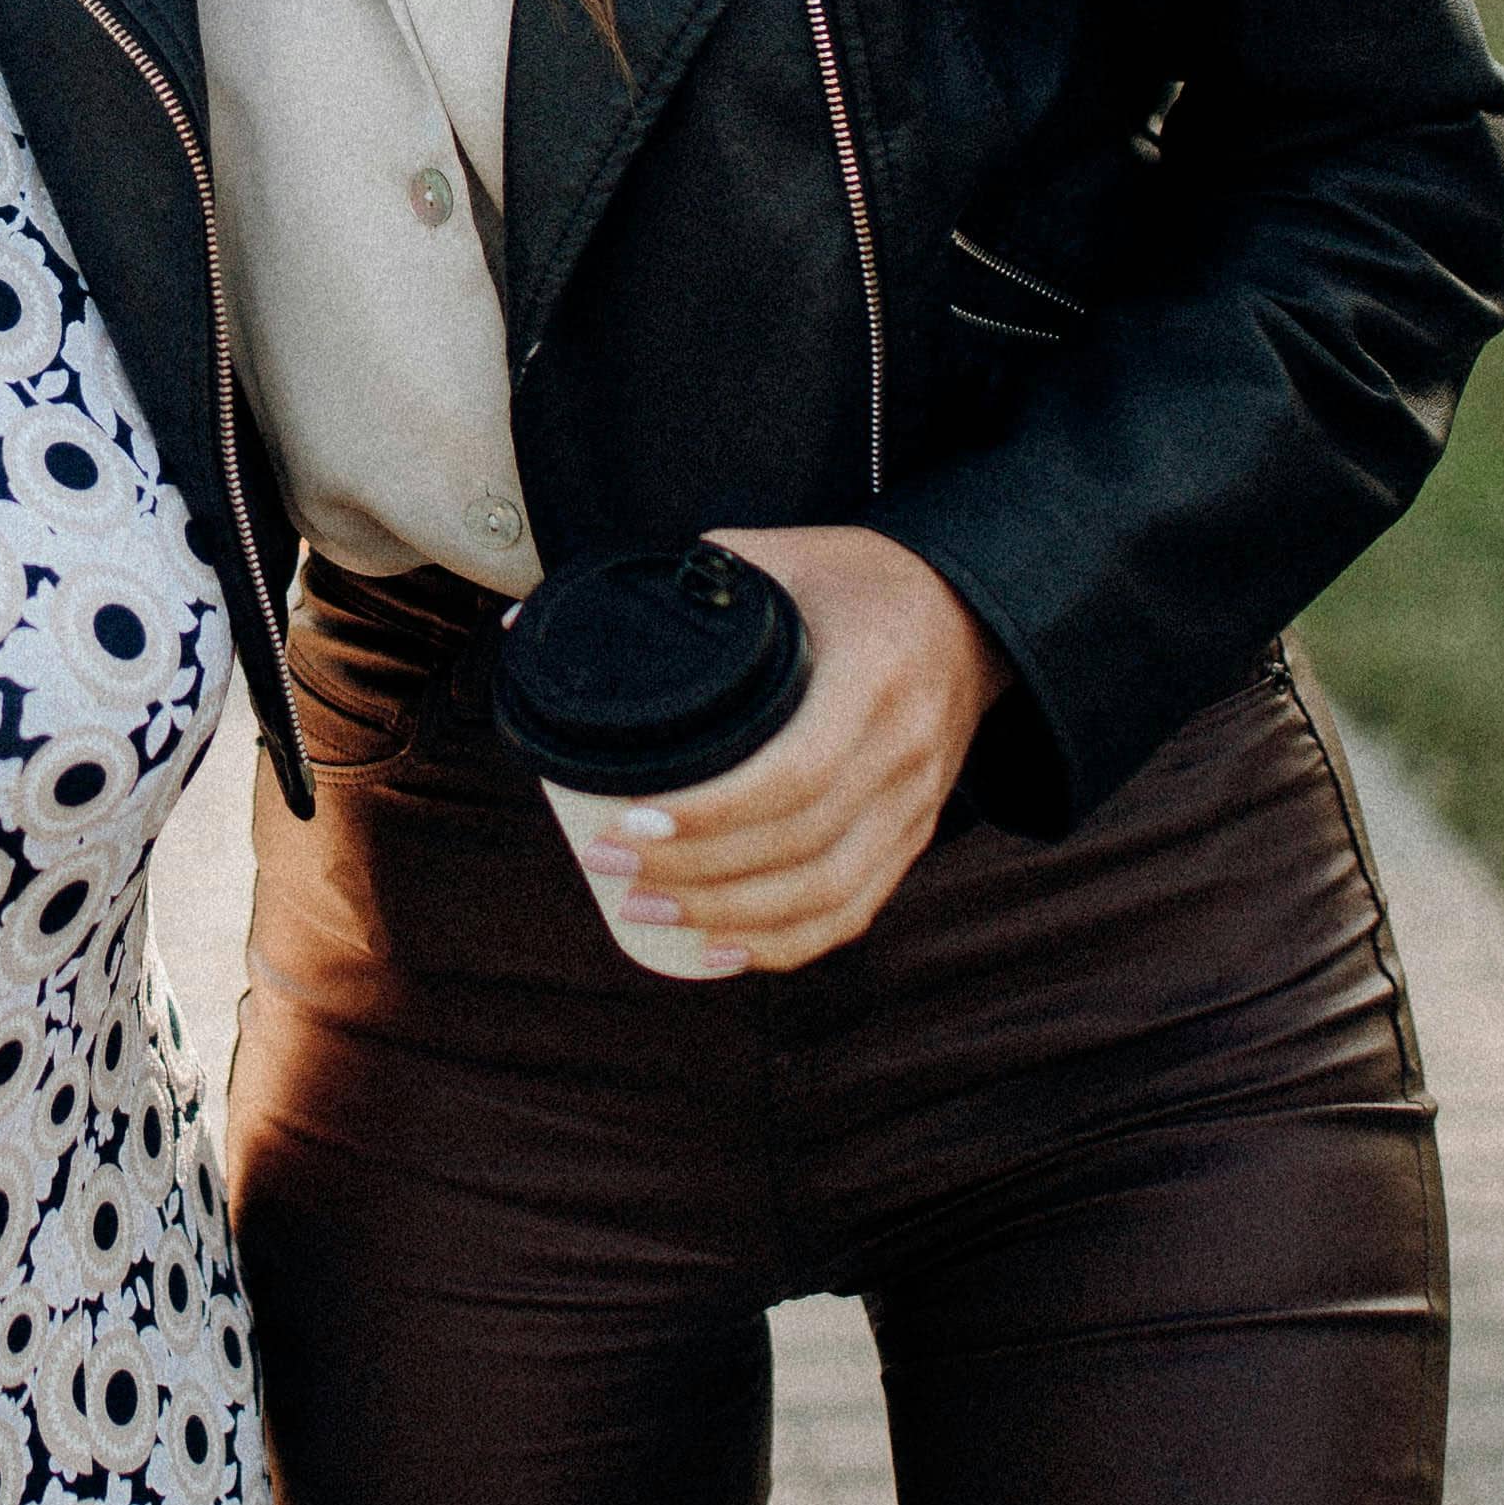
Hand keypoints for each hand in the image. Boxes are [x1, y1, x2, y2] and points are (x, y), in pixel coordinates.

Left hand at [569, 524, 1002, 974]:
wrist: (972, 611)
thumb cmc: (859, 580)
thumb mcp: (780, 554)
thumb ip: (675, 577)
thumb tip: (531, 623)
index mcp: (873, 676)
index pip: (793, 773)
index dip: (708, 814)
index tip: (626, 821)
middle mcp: (903, 750)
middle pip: (799, 844)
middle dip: (694, 872)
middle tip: (607, 867)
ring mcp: (916, 802)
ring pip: (826, 893)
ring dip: (729, 917)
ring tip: (645, 911)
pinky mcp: (915, 834)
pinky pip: (854, 910)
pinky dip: (786, 943)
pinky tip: (722, 950)